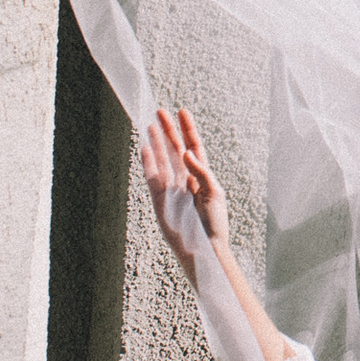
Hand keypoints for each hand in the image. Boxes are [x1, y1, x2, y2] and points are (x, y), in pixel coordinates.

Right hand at [140, 103, 229, 279]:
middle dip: (168, 131)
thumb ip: (201, 172)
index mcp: (202, 176)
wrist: (203, 249)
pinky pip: (152, 177)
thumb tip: (186, 152)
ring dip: (157, 142)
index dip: (188, 129)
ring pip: (162, 159)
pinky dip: (148, 162)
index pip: (194, 146)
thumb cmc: (214, 223)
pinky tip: (145, 147)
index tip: (182, 112)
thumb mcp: (214, 193)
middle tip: (160, 111)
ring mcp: (171, 188)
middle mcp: (185, 179)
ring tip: (151, 125)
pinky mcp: (160, 199)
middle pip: (175, 149)